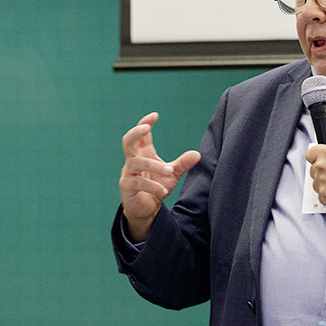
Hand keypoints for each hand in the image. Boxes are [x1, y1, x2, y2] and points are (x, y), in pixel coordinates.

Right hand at [119, 112, 200, 241]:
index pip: (140, 135)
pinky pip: (138, 183)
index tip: (155, 115)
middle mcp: (132, 161)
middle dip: (135, 133)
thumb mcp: (172, 174)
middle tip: (146, 128)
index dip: (144, 123)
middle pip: (127, 142)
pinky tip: (164, 191)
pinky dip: (152, 186)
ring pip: (136, 163)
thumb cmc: (156, 187)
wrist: (146, 210)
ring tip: (169, 170)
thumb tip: (198, 154)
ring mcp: (128, 174)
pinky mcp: (127, 188)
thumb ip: (182, 164)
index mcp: (142, 154)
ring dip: (153, 166)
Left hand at [306, 144, 325, 211]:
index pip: (310, 154)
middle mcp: (322, 166)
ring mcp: (321, 182)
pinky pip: (321, 195)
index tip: (317, 161)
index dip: (315, 158)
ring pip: (316, 183)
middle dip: (322, 172)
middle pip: (312, 170)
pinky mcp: (324, 196)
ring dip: (324, 184)